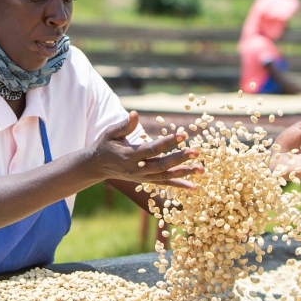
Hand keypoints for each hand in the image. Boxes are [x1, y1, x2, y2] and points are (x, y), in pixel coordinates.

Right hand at [86, 111, 204, 189]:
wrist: (98, 166)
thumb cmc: (105, 145)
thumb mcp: (110, 133)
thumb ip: (124, 125)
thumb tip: (135, 114)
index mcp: (129, 156)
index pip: (152, 149)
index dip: (168, 142)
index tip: (183, 134)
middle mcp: (137, 169)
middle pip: (162, 165)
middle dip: (181, 159)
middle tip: (197, 151)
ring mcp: (142, 177)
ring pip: (166, 176)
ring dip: (185, 173)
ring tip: (202, 170)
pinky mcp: (146, 181)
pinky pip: (165, 184)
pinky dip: (179, 185)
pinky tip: (194, 187)